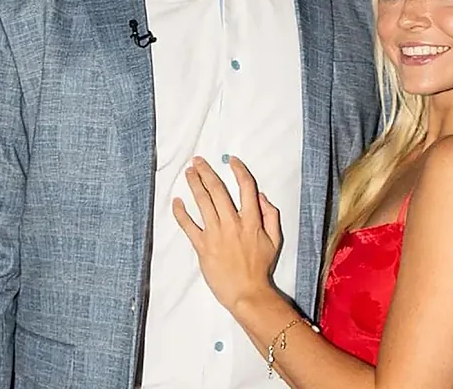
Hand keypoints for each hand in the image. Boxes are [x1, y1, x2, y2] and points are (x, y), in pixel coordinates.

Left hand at [173, 156, 281, 312]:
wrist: (247, 293)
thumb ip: (271, 216)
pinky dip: (181, 212)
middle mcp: (232, 223)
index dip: (238, 171)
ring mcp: (216, 234)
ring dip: (194, 184)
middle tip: (197, 160)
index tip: (231, 160)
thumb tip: (261, 196)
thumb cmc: (261, 268)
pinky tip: (177, 201)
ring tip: (188, 173)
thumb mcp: (275, 240)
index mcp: (251, 221)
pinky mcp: (202, 247)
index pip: (246, 188)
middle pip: (218, 190)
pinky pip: (188, 226)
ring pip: (203, 202)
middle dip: (207, 172)